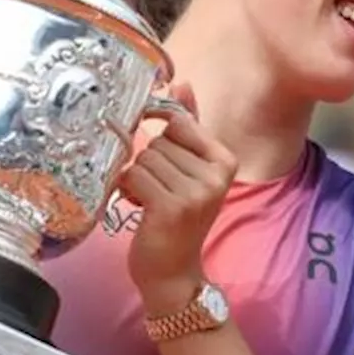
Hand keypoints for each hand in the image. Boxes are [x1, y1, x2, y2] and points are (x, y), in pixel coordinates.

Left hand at [119, 83, 237, 314]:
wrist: (174, 272)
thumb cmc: (178, 217)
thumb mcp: (189, 169)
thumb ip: (189, 126)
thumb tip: (181, 82)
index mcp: (225, 160)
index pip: (179, 123)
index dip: (161, 138)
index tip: (164, 163)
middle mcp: (216, 175)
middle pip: (158, 141)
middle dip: (148, 163)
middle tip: (157, 190)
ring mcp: (196, 192)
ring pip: (143, 158)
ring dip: (136, 178)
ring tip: (148, 200)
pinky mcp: (171, 207)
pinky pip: (135, 175)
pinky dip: (128, 189)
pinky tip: (138, 206)